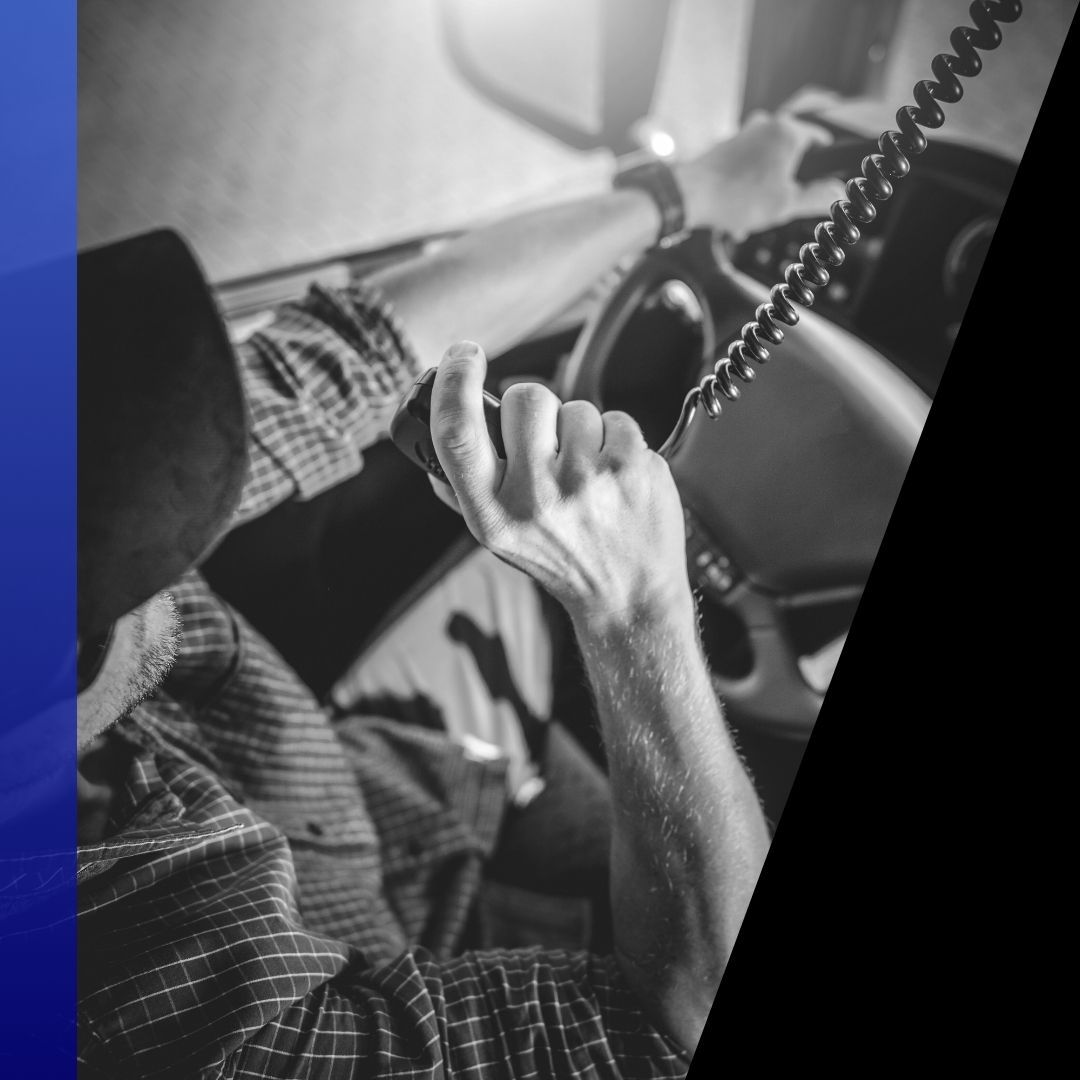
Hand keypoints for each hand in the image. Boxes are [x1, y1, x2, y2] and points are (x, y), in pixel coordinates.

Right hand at [429, 341, 692, 629]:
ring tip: (587, 474)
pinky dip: (616, 440)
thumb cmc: (561, 561)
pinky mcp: (633, 469)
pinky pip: (616, 419)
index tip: (463, 355)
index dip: (454, 381)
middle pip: (525, 398)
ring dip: (580, 431)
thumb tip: (426, 453)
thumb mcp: (499, 540)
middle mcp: (536, 499)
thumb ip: (462, 494)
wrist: (629, 598)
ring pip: (575, 407)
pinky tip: (615, 477)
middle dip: (536, 409)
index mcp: (491, 514)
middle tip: (548, 446)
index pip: (457, 431)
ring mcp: (588, 482)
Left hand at [674, 110, 845, 241]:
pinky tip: (738, 217)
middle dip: (789, 182)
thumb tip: (838, 194)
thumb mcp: (786, 204)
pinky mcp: (727, 146)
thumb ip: (817, 198)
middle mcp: (767, 124)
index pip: (821, 137)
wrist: (690, 196)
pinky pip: (748, 167)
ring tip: (756, 217)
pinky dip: (748, 189)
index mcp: (788, 131)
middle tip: (785, 204)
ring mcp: (745, 133)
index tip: (825, 176)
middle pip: (792, 152)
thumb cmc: (737, 197)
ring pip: (768, 163)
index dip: (826, 159)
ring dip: (766, 191)